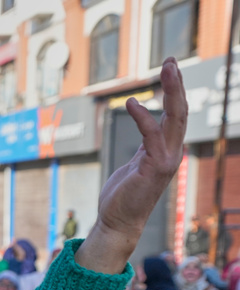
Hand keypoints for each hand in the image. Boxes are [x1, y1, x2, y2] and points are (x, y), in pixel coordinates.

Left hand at [77, 58, 187, 273]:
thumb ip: (146, 145)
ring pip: (174, 118)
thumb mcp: (137, 163)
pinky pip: (151, 136)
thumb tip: (149, 127)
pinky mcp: (154, 167)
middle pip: (180, 111)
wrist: (118, 222)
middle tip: (171, 60)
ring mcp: (166, 159)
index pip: (175, 114)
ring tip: (167, 68)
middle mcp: (171, 152)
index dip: (174, 91)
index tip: (169, 69)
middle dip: (177, 84)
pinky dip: (142, 118)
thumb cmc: (123, 195)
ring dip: (172, 92)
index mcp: (166, 149)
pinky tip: (130, 103)